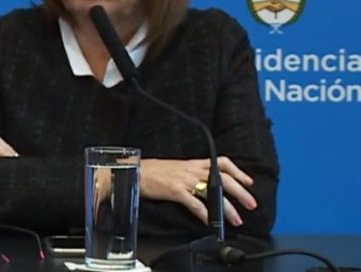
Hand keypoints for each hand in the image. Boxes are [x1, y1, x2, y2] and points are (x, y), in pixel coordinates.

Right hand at [140, 157, 256, 226]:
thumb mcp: (177, 167)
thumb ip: (193, 173)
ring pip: (213, 193)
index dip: (239, 172)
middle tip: (251, 204)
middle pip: (224, 179)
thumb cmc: (153, 171)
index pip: (222, 163)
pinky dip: (205, 214)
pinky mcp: (176, 191)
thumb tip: (206, 183)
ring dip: (227, 208)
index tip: (249, 182)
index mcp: (194, 163)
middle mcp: (193, 170)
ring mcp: (185, 180)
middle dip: (241, 193)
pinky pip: (195, 204)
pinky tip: (210, 222)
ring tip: (236, 219)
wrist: (136, 171)